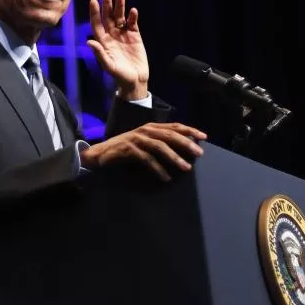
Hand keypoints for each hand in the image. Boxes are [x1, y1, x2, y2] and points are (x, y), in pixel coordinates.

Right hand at [80, 123, 207, 181]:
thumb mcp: (144, 142)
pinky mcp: (130, 149)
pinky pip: (147, 159)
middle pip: (170, 135)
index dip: (189, 130)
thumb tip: (183, 148)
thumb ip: (160, 142)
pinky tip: (166, 178)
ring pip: (160, 146)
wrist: (101, 153)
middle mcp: (145, 130)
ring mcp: (137, 139)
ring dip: (175, 157)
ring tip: (186, 168)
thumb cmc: (126, 149)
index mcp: (151, 127)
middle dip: (186, 143)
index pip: (174, 126)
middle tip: (199, 153)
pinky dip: (158, 169)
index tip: (204, 137)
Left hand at [87, 0, 149, 100]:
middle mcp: (112, 35)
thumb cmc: (119, 76)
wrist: (135, 81)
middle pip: (108, 16)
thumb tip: (89, 41)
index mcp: (103, 41)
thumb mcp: (109, 66)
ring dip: (120, 6)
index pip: (97, 24)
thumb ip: (100, 54)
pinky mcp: (135, 37)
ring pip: (120, 17)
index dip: (95, 13)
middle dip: (107, 4)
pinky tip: (132, 11)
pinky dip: (132, 17)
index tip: (93, 1)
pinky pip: (133, 24)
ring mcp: (123, 35)